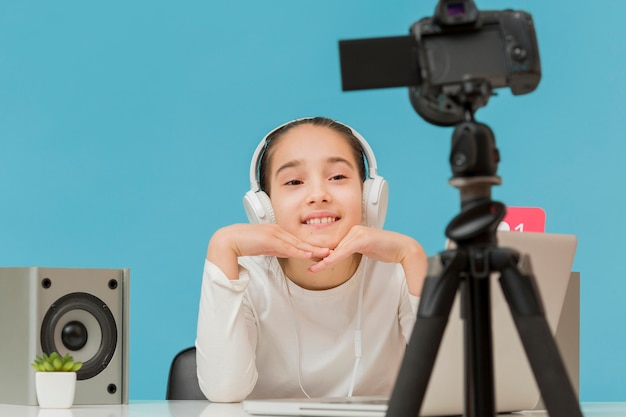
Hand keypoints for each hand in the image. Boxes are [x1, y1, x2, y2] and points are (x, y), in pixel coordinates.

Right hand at [207, 224, 330, 279]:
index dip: (310, 247)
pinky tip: (309, 255)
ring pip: (297, 244)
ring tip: (326, 254)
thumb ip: (276, 249)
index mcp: (277, 232)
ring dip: (312, 250)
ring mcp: (274, 234)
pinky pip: (288, 247)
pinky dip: (299, 252)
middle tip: (331, 252)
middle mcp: (278, 231)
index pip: (297, 241)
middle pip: (301, 241)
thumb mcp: (264, 247)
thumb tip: (288, 254)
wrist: (228, 240)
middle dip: (316, 248)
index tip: (322, 251)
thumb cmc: (244, 243)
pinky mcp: (269, 239)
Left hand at [307, 225, 426, 295]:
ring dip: (325, 261)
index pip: (335, 244)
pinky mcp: (363, 238)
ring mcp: (358, 233)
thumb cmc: (385, 249)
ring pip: (337, 249)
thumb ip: (351, 250)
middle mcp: (354, 229)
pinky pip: (345, 250)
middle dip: (321, 258)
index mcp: (353, 231)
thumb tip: (338, 256)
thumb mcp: (365, 250)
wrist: (402, 248)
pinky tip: (326, 264)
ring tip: (314, 269)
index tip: (314, 263)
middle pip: (334, 246)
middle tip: (310, 268)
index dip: (323, 255)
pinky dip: (335, 258)